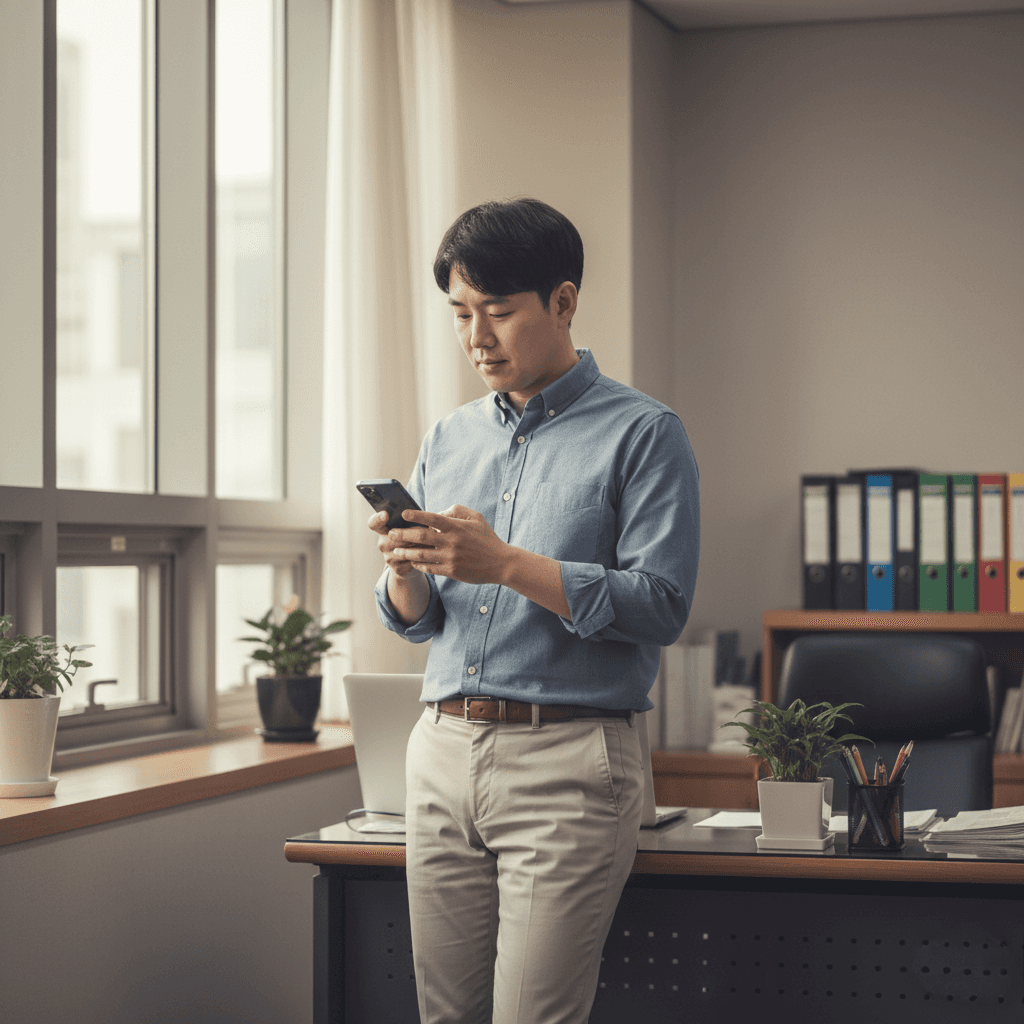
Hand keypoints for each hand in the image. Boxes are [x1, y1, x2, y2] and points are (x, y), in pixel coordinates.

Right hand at [368, 509, 428, 578]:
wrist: (408, 564)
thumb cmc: (411, 539)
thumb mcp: (407, 528)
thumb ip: (408, 521)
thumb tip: (418, 515)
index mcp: (382, 530)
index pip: (373, 523)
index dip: (377, 518)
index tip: (385, 514)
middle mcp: (382, 544)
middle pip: (396, 535)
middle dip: (414, 532)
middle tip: (428, 528)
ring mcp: (388, 557)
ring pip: (406, 548)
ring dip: (421, 544)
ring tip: (432, 540)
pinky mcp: (397, 569)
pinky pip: (413, 560)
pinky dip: (423, 555)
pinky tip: (430, 553)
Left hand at [390, 505, 509, 584]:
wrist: (501, 563)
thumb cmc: (487, 538)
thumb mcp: (476, 517)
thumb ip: (456, 511)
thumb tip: (437, 512)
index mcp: (457, 526)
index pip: (432, 518)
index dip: (415, 515)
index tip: (403, 513)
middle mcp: (452, 542)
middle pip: (421, 537)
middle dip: (403, 534)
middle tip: (391, 533)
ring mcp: (451, 558)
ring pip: (421, 555)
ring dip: (406, 552)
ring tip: (395, 550)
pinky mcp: (451, 571)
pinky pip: (429, 568)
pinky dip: (418, 565)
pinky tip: (412, 562)